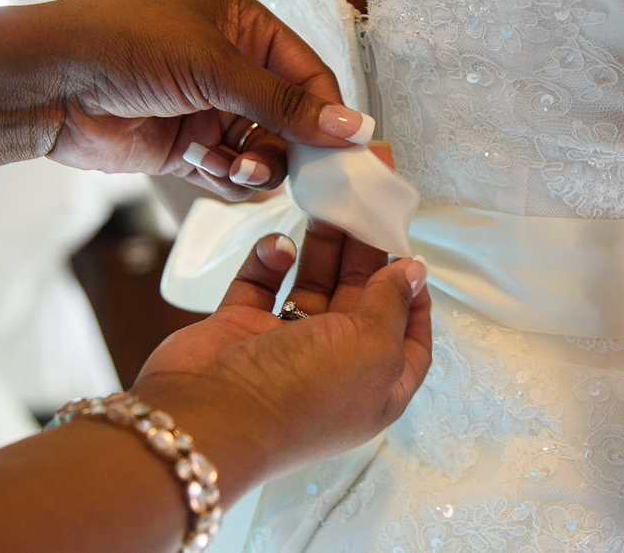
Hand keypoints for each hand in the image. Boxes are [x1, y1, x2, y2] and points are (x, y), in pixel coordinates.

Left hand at [39, 0, 371, 199]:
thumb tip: (350, 125)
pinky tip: (207, 166)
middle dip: (290, 147)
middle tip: (292, 169)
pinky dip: (227, 178)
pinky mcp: (188, 150)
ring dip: (257, 167)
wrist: (45, 85)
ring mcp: (210, 112)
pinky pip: (230, 175)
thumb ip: (284, 102)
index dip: (329, 112)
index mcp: (245, 28)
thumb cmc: (122, 46)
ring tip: (235, 166)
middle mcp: (232, 70)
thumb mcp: (212, 65)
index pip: (309, 74)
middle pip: (291, 121)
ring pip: (264, 154)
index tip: (348, 149)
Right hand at [132, 145, 430, 500]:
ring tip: (327, 208)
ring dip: (322, 249)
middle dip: (364, 257)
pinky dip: (269, 262)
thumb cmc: (301, 392)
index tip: (409, 257)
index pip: (409, 338)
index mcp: (376, 385)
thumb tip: (414, 272)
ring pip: (311, 287)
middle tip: (365, 209)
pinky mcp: (240, 330)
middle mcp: (333, 368)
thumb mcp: (371, 347)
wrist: (209, 416)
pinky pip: (261, 286)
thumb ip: (392, 304)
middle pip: (359, 302)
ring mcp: (285, 348)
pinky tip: (278, 245)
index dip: (414, 299)